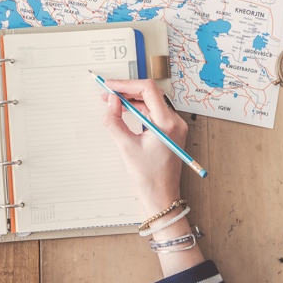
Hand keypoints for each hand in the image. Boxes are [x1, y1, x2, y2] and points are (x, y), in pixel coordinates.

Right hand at [101, 79, 188, 215]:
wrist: (161, 198)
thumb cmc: (149, 178)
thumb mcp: (126, 147)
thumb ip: (114, 121)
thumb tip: (110, 102)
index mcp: (167, 123)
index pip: (148, 90)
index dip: (126, 84)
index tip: (110, 86)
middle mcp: (175, 122)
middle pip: (150, 95)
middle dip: (127, 92)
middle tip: (107, 94)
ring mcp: (173, 127)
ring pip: (151, 103)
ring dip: (131, 101)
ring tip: (112, 104)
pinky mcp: (169, 132)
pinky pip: (153, 114)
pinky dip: (138, 111)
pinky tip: (124, 113)